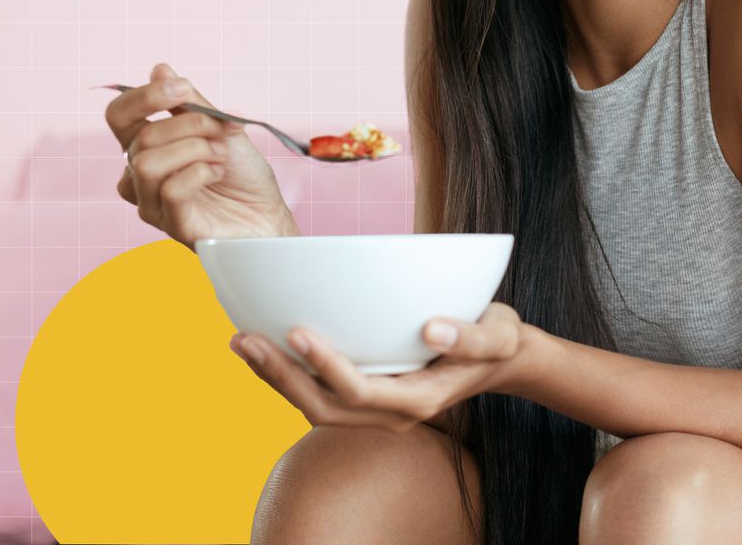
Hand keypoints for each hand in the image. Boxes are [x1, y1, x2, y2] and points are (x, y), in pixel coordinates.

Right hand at [105, 62, 299, 250]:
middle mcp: (140, 176)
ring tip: (220, 155)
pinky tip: (218, 174)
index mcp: (146, 147)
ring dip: (195, 149)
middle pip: (142, 137)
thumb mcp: (221, 127)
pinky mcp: (172, 225)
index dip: (145, 96)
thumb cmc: (242, 175)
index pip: (118, 115)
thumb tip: (160, 69)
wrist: (269, 214)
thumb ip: (190, 103)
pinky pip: (171, 189)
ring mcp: (152, 203)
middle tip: (222, 132)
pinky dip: (201, 172)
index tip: (183, 88)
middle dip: (190, 125)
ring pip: (147, 163)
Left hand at [229, 302, 528, 432]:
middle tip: (245, 340)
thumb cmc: (497, 341)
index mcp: (419, 400)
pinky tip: (268, 345)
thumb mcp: (499, 333)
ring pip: (315, 406)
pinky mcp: (368, 395)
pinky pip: (321, 393)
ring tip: (242, 342)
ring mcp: (378, 408)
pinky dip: (291, 373)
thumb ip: (473, 335)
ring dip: (276, 377)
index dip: (326, 367)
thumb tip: (433, 327)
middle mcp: (392, 413)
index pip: (361, 392)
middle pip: (324, 408)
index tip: (297, 332)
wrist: (500, 360)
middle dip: (281, 378)